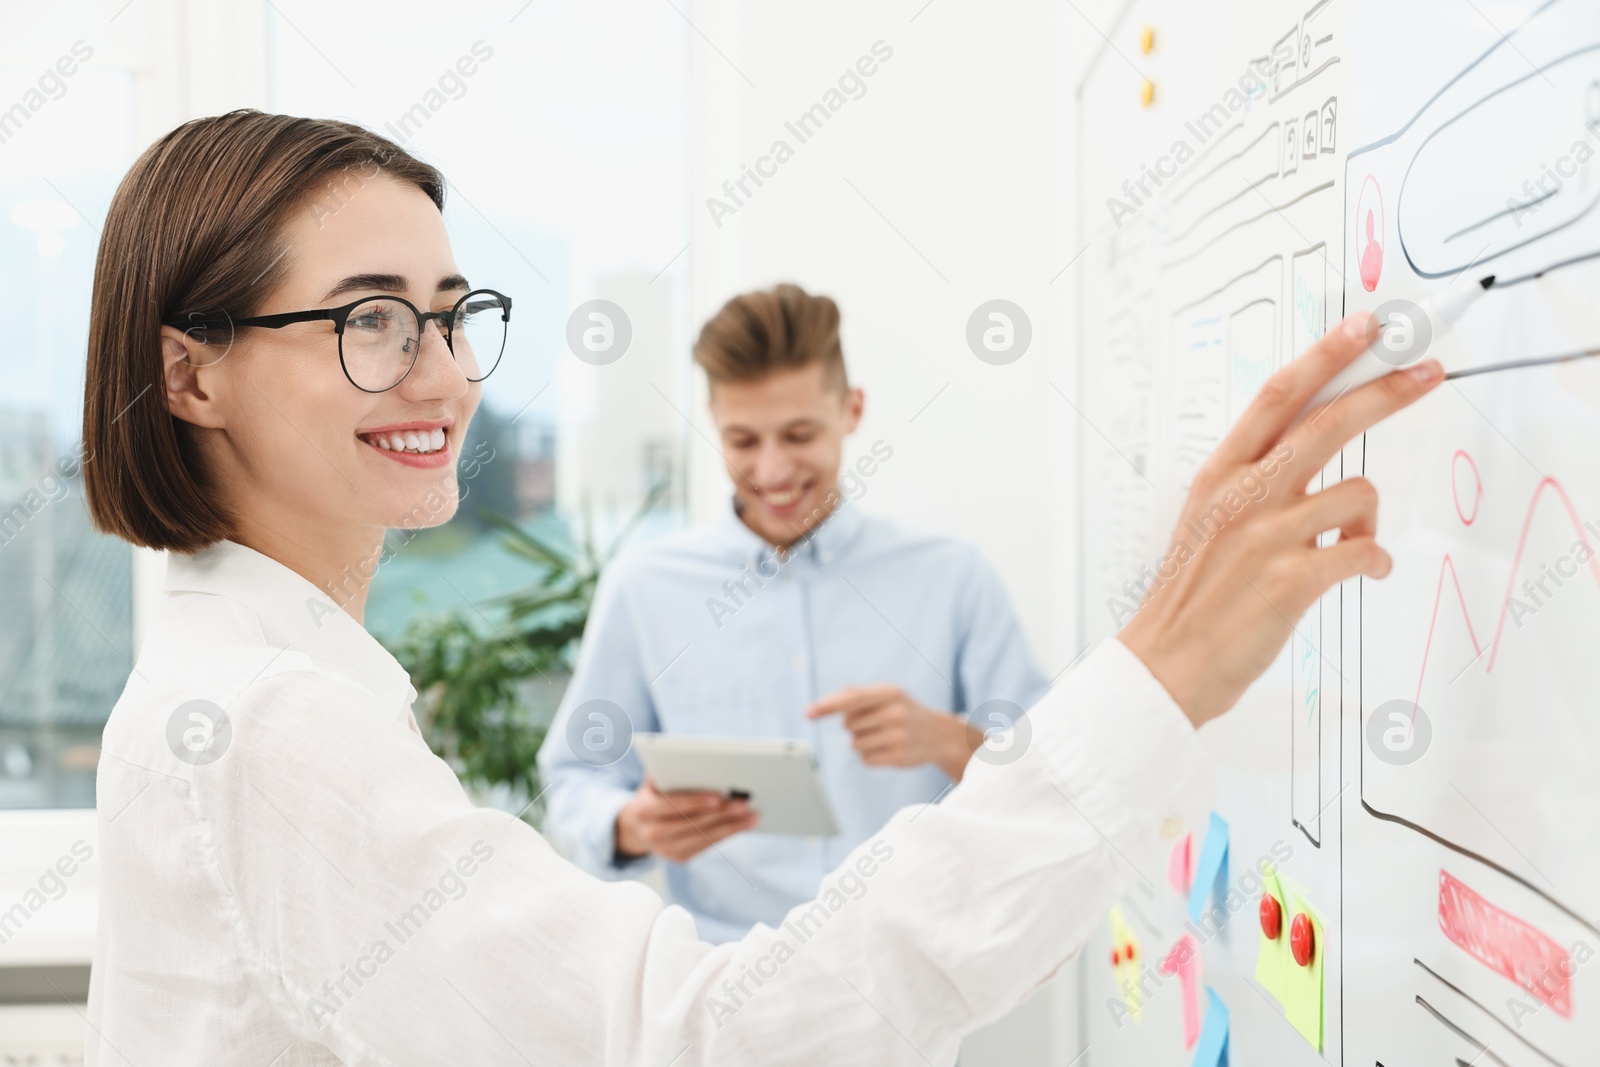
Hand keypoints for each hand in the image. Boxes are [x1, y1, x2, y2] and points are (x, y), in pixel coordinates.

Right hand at [613, 776, 757, 863]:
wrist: (638, 827)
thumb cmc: (652, 796)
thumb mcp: (651, 783)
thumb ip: (662, 774)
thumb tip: (678, 761)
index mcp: (644, 811)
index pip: (672, 805)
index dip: (695, 801)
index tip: (718, 796)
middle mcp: (652, 834)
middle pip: (692, 823)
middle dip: (720, 814)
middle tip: (743, 804)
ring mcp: (666, 850)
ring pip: (704, 837)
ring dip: (731, 827)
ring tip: (751, 816)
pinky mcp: (680, 858)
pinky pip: (707, 845)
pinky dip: (727, 834)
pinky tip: (743, 825)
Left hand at [806, 685, 983, 779]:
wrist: (939, 735)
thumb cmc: (903, 711)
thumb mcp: (886, 695)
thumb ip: (855, 695)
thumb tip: (821, 706)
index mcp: (889, 692)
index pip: (852, 698)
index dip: (827, 705)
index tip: (809, 713)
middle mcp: (895, 713)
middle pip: (848, 724)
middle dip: (854, 725)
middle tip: (876, 723)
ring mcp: (898, 736)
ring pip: (854, 744)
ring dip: (861, 742)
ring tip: (883, 736)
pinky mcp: (898, 757)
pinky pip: (864, 759)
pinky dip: (869, 755)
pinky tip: (886, 748)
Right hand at [1118, 311, 1442, 727]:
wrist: (1166, 662)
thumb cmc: (1190, 596)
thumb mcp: (1206, 520)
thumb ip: (1252, 481)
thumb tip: (1311, 452)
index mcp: (1219, 475)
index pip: (1277, 396)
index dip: (1325, 355)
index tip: (1362, 328)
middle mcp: (1243, 495)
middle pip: (1328, 422)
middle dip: (1386, 391)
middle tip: (1426, 373)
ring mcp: (1268, 535)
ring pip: (1358, 493)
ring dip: (1367, 518)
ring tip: (1350, 543)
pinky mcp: (1293, 579)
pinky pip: (1365, 552)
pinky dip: (1374, 562)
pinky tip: (1361, 573)